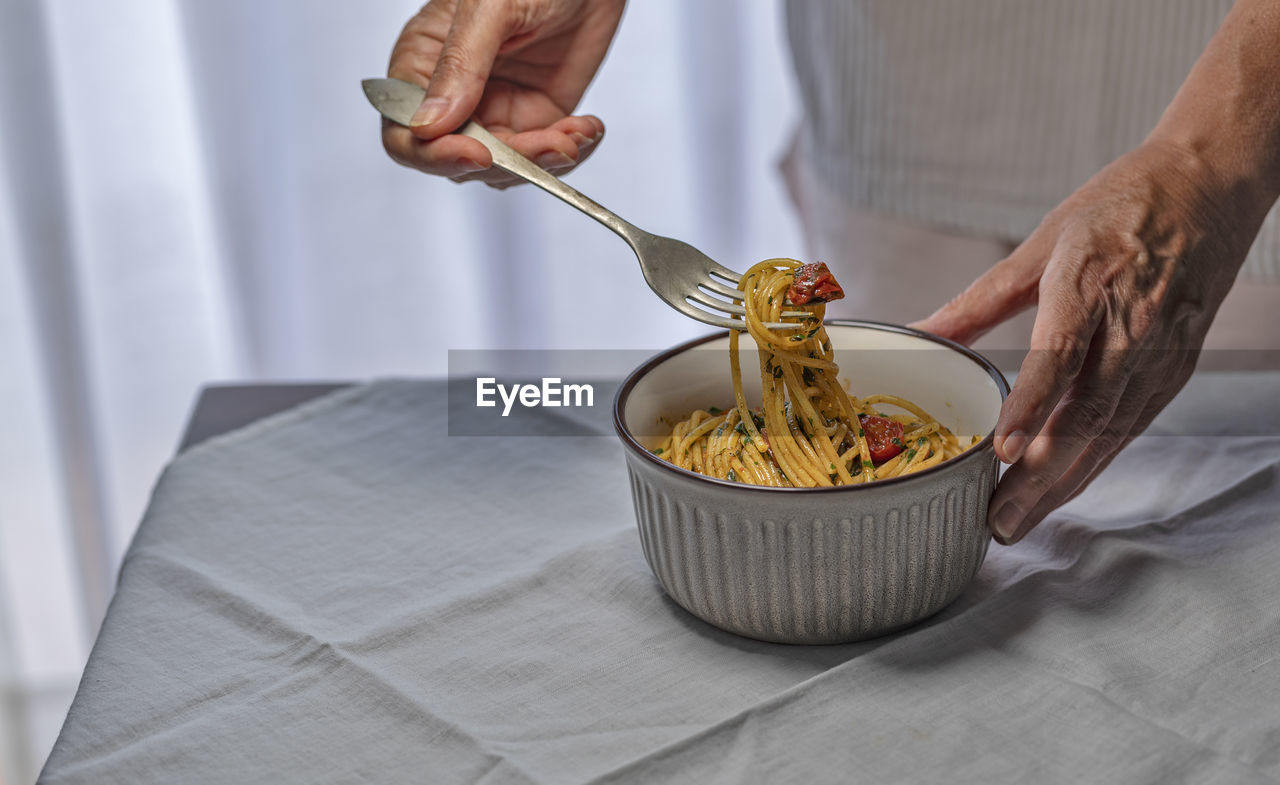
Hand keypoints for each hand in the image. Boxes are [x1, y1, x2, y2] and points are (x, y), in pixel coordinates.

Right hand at [383, 0, 624, 185]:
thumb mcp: (491, 8)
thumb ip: (461, 64)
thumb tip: (429, 125)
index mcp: (422, 62)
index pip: (405, 133)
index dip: (436, 155)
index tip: (478, 155)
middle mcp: (454, 94)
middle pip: (460, 161)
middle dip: (508, 161)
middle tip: (551, 142)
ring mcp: (495, 110)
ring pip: (505, 168)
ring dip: (543, 161)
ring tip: (576, 132)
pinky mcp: (536, 116)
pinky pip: (543, 157)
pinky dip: (569, 151)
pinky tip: (586, 127)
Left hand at [914, 139, 1264, 543]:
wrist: (1210, 184)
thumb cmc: (1119, 207)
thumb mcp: (1042, 243)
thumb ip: (979, 299)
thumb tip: (919, 331)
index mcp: (1089, 284)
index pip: (1059, 354)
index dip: (1031, 404)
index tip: (1003, 449)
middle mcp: (1130, 326)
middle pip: (1085, 413)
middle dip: (1040, 476)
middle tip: (997, 522)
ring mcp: (1159, 352)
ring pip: (1109, 432)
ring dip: (1063, 484)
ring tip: (1019, 522)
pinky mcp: (1174, 368)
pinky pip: (1131, 426)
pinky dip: (1096, 464)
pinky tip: (1063, 490)